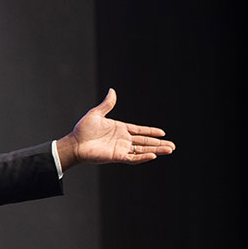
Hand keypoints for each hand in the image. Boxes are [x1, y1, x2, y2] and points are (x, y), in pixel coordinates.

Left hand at [56, 88, 174, 168]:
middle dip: (158, 143)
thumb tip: (112, 91)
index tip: (163, 133)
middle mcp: (122, 140)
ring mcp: (120, 149)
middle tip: (172, 146)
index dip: (151, 132)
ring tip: (169, 150)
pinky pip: (133, 157)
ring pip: (142, 150)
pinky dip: (143, 157)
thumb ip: (107, 104)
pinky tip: (153, 155)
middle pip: (144, 141)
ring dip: (156, 150)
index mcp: (119, 129)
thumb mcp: (96, 114)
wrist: (74, 143)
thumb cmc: (83, 129)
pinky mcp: (117, 156)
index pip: (139, 131)